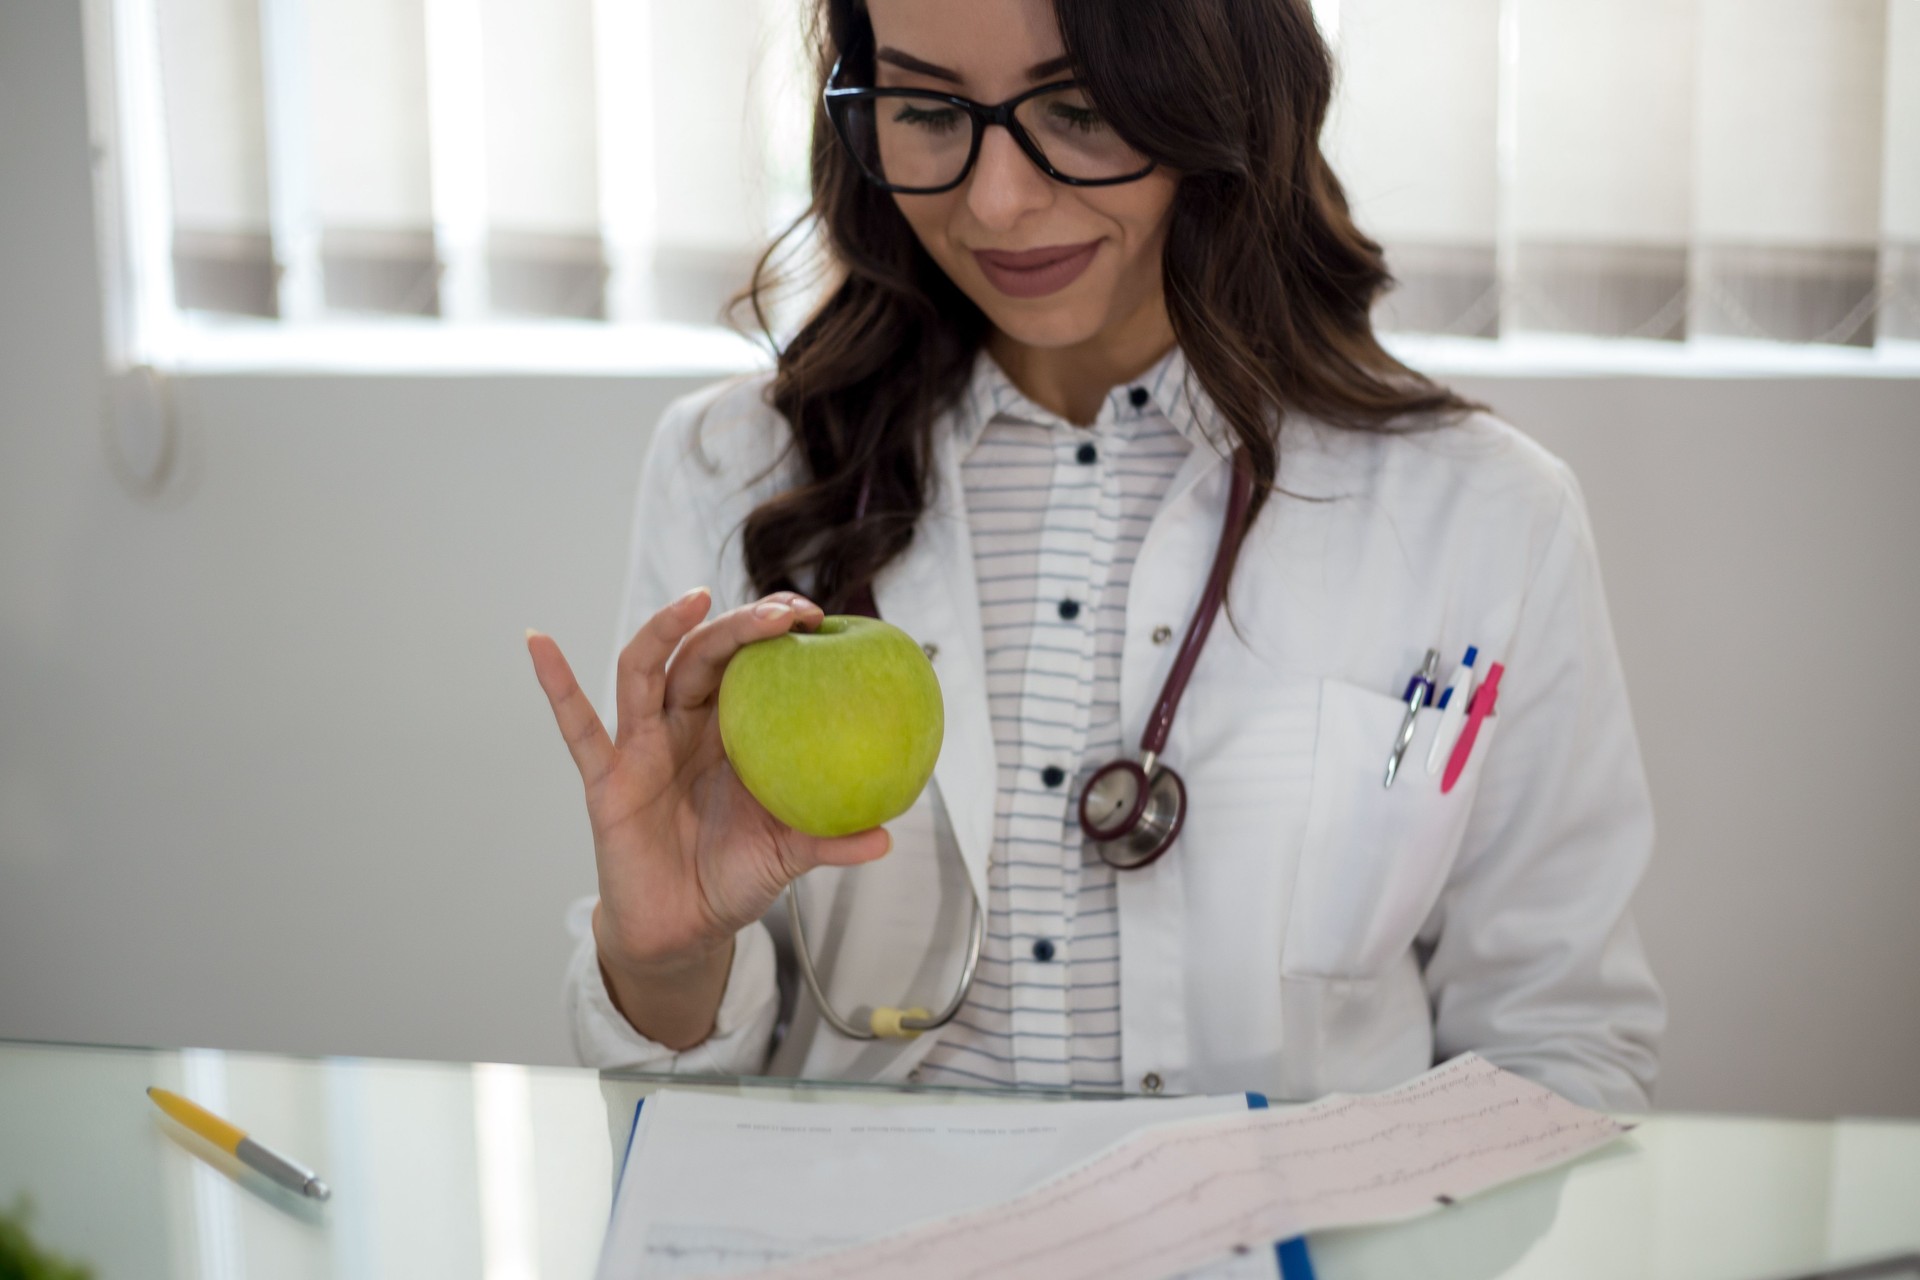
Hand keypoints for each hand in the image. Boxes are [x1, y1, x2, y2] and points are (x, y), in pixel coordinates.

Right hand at [527, 587, 890, 1040]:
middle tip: (782, 611)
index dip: (776, 634)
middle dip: (740, 625)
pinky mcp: (606, 778)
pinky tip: (539, 642)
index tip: (815, 615)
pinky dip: (556, 683)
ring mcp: (642, 746)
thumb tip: (887, 837)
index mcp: (733, 732)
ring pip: (645, 671)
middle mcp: (685, 726)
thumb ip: (829, 841)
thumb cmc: (734, 877)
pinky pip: (578, 727)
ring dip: (666, 630)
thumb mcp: (788, 856)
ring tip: (695, 600)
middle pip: (704, 655)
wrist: (684, 930)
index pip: (752, 664)